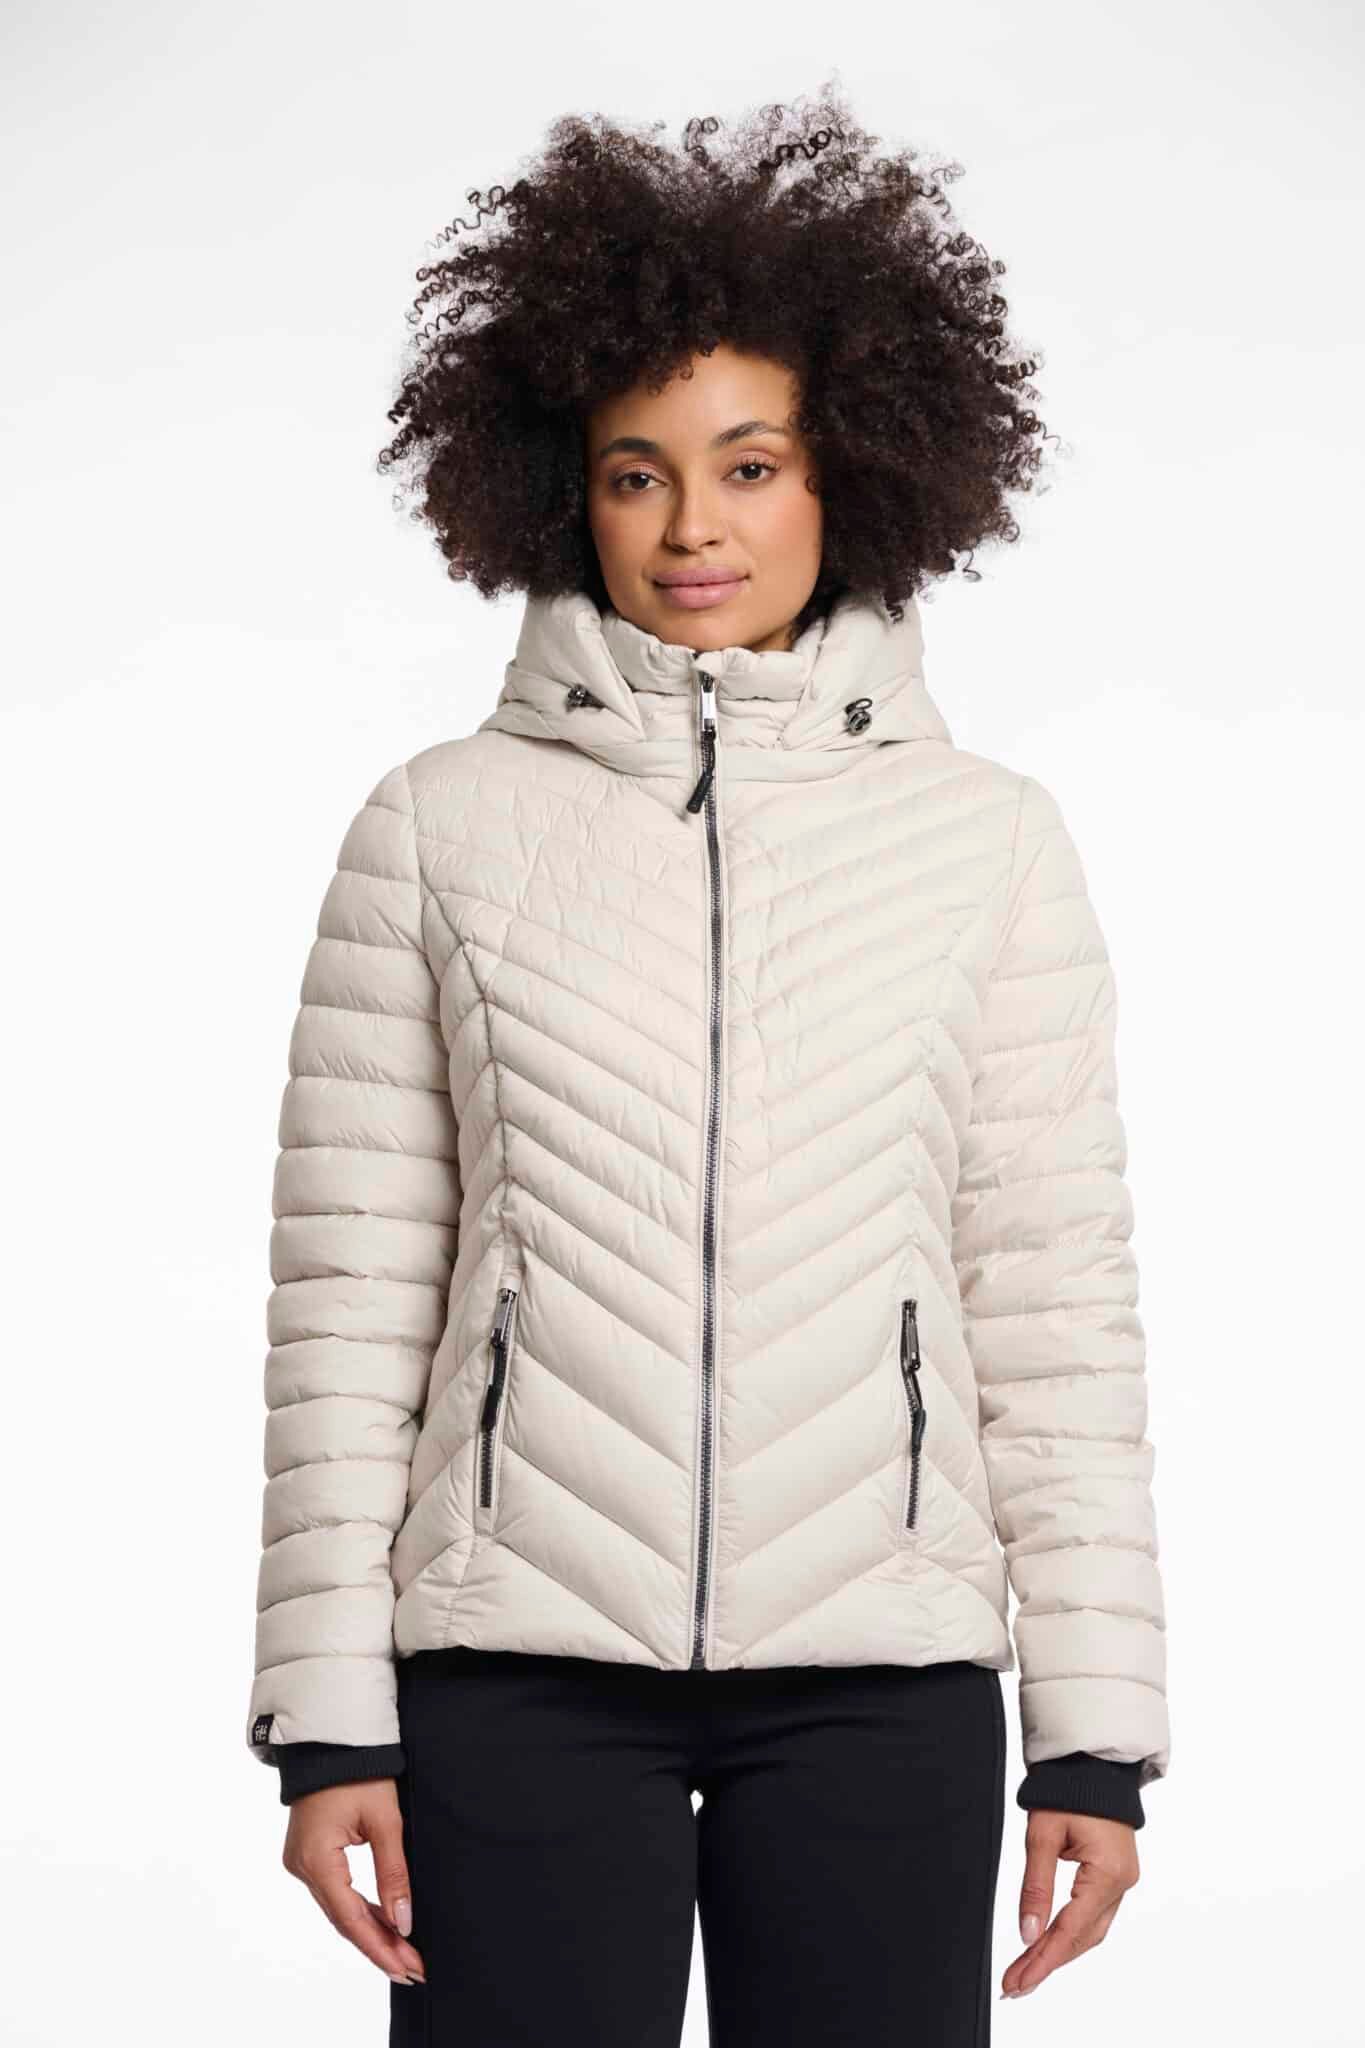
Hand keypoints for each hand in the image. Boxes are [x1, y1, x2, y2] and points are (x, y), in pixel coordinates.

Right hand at [282, 1777, 426, 1985]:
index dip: (380, 1946)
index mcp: (317, 1859)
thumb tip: (404, 1922)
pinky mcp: (309, 1855)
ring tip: (403, 1953)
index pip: (351, 1918)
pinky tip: (382, 1923)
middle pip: (343, 1919)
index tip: (407, 1967)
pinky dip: (358, 1909)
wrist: (332, 1740)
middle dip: (379, 1945)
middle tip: (412, 1968)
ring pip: (339, 1909)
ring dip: (370, 1929)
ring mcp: (302, 1862)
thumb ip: (394, 1874)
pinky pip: (335, 1892)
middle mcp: (302, 1866)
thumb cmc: (359, 1772)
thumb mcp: (385, 1821)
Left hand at [1000, 1808, 1138, 1998]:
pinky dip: (1070, 1934)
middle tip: (1014, 1985)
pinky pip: (1093, 1916)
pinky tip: (1048, 1946)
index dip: (1042, 1960)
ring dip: (1058, 1952)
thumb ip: (1036, 1886)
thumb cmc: (1068, 1790)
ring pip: (1089, 1931)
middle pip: (1082, 1938)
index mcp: (1107, 1873)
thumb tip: (1028, 1933)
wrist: (1092, 1763)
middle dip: (1047, 1962)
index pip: (1070, 1930)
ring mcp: (1121, 1881)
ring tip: (1026, 1972)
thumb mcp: (1043, 1835)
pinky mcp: (1115, 1876)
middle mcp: (1121, 1883)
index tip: (1017, 1983)